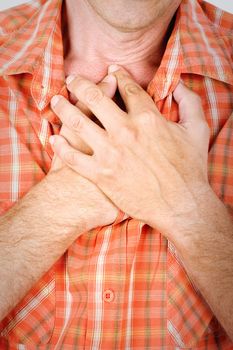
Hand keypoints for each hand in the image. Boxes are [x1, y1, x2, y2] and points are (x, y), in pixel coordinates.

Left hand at [50, 66, 210, 238]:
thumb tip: (179, 86)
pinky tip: (53, 138)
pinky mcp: (100, 175)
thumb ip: (191, 103)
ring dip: (63, 108)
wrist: (179, 206)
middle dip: (81, 83)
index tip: (111, 70)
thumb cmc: (190, 169)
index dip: (118, 75)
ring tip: (55, 101)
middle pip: (95, 97)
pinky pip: (73, 158)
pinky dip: (60, 147)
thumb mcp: (198, 131)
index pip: (127, 88)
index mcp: (147, 118)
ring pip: (77, 123)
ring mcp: (109, 153)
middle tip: (72, 79)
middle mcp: (124, 131)